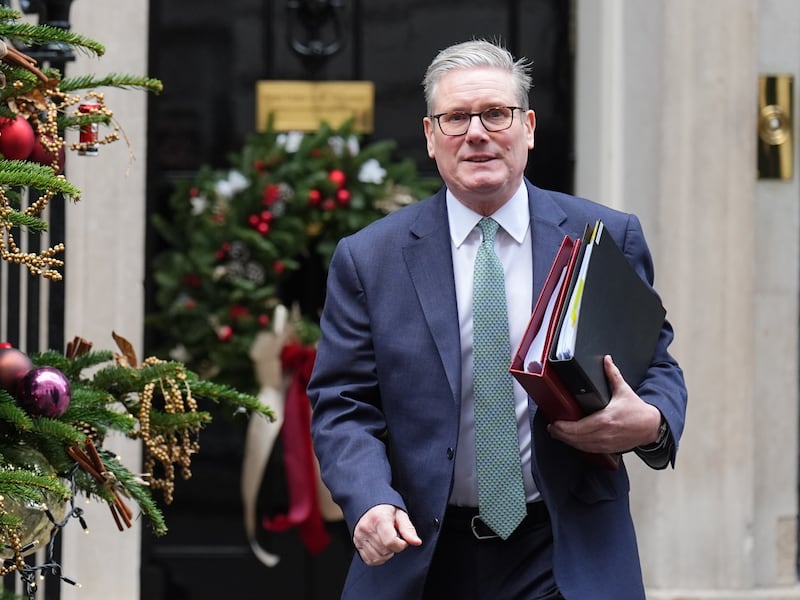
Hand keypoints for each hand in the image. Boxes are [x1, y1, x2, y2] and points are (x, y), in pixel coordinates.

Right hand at [353, 504, 421, 565]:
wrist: (370, 506)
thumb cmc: (387, 511)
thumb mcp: (401, 515)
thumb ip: (408, 529)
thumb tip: (417, 542)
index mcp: (378, 519)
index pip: (390, 542)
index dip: (401, 544)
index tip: (403, 539)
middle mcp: (366, 528)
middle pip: (385, 550)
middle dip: (394, 547)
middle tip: (393, 536)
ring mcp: (359, 536)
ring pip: (378, 557)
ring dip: (386, 553)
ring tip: (386, 540)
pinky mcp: (356, 543)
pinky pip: (370, 560)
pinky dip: (378, 558)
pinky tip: (380, 547)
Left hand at [547, 355, 661, 453]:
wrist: (651, 426)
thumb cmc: (637, 410)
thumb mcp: (624, 390)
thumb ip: (613, 374)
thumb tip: (606, 360)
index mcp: (606, 419)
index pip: (579, 427)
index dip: (563, 427)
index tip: (554, 423)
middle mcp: (604, 433)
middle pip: (576, 438)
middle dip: (561, 434)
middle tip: (551, 428)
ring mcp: (606, 443)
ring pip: (581, 446)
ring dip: (567, 441)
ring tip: (557, 434)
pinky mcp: (609, 449)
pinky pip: (589, 450)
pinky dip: (578, 446)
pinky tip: (571, 441)